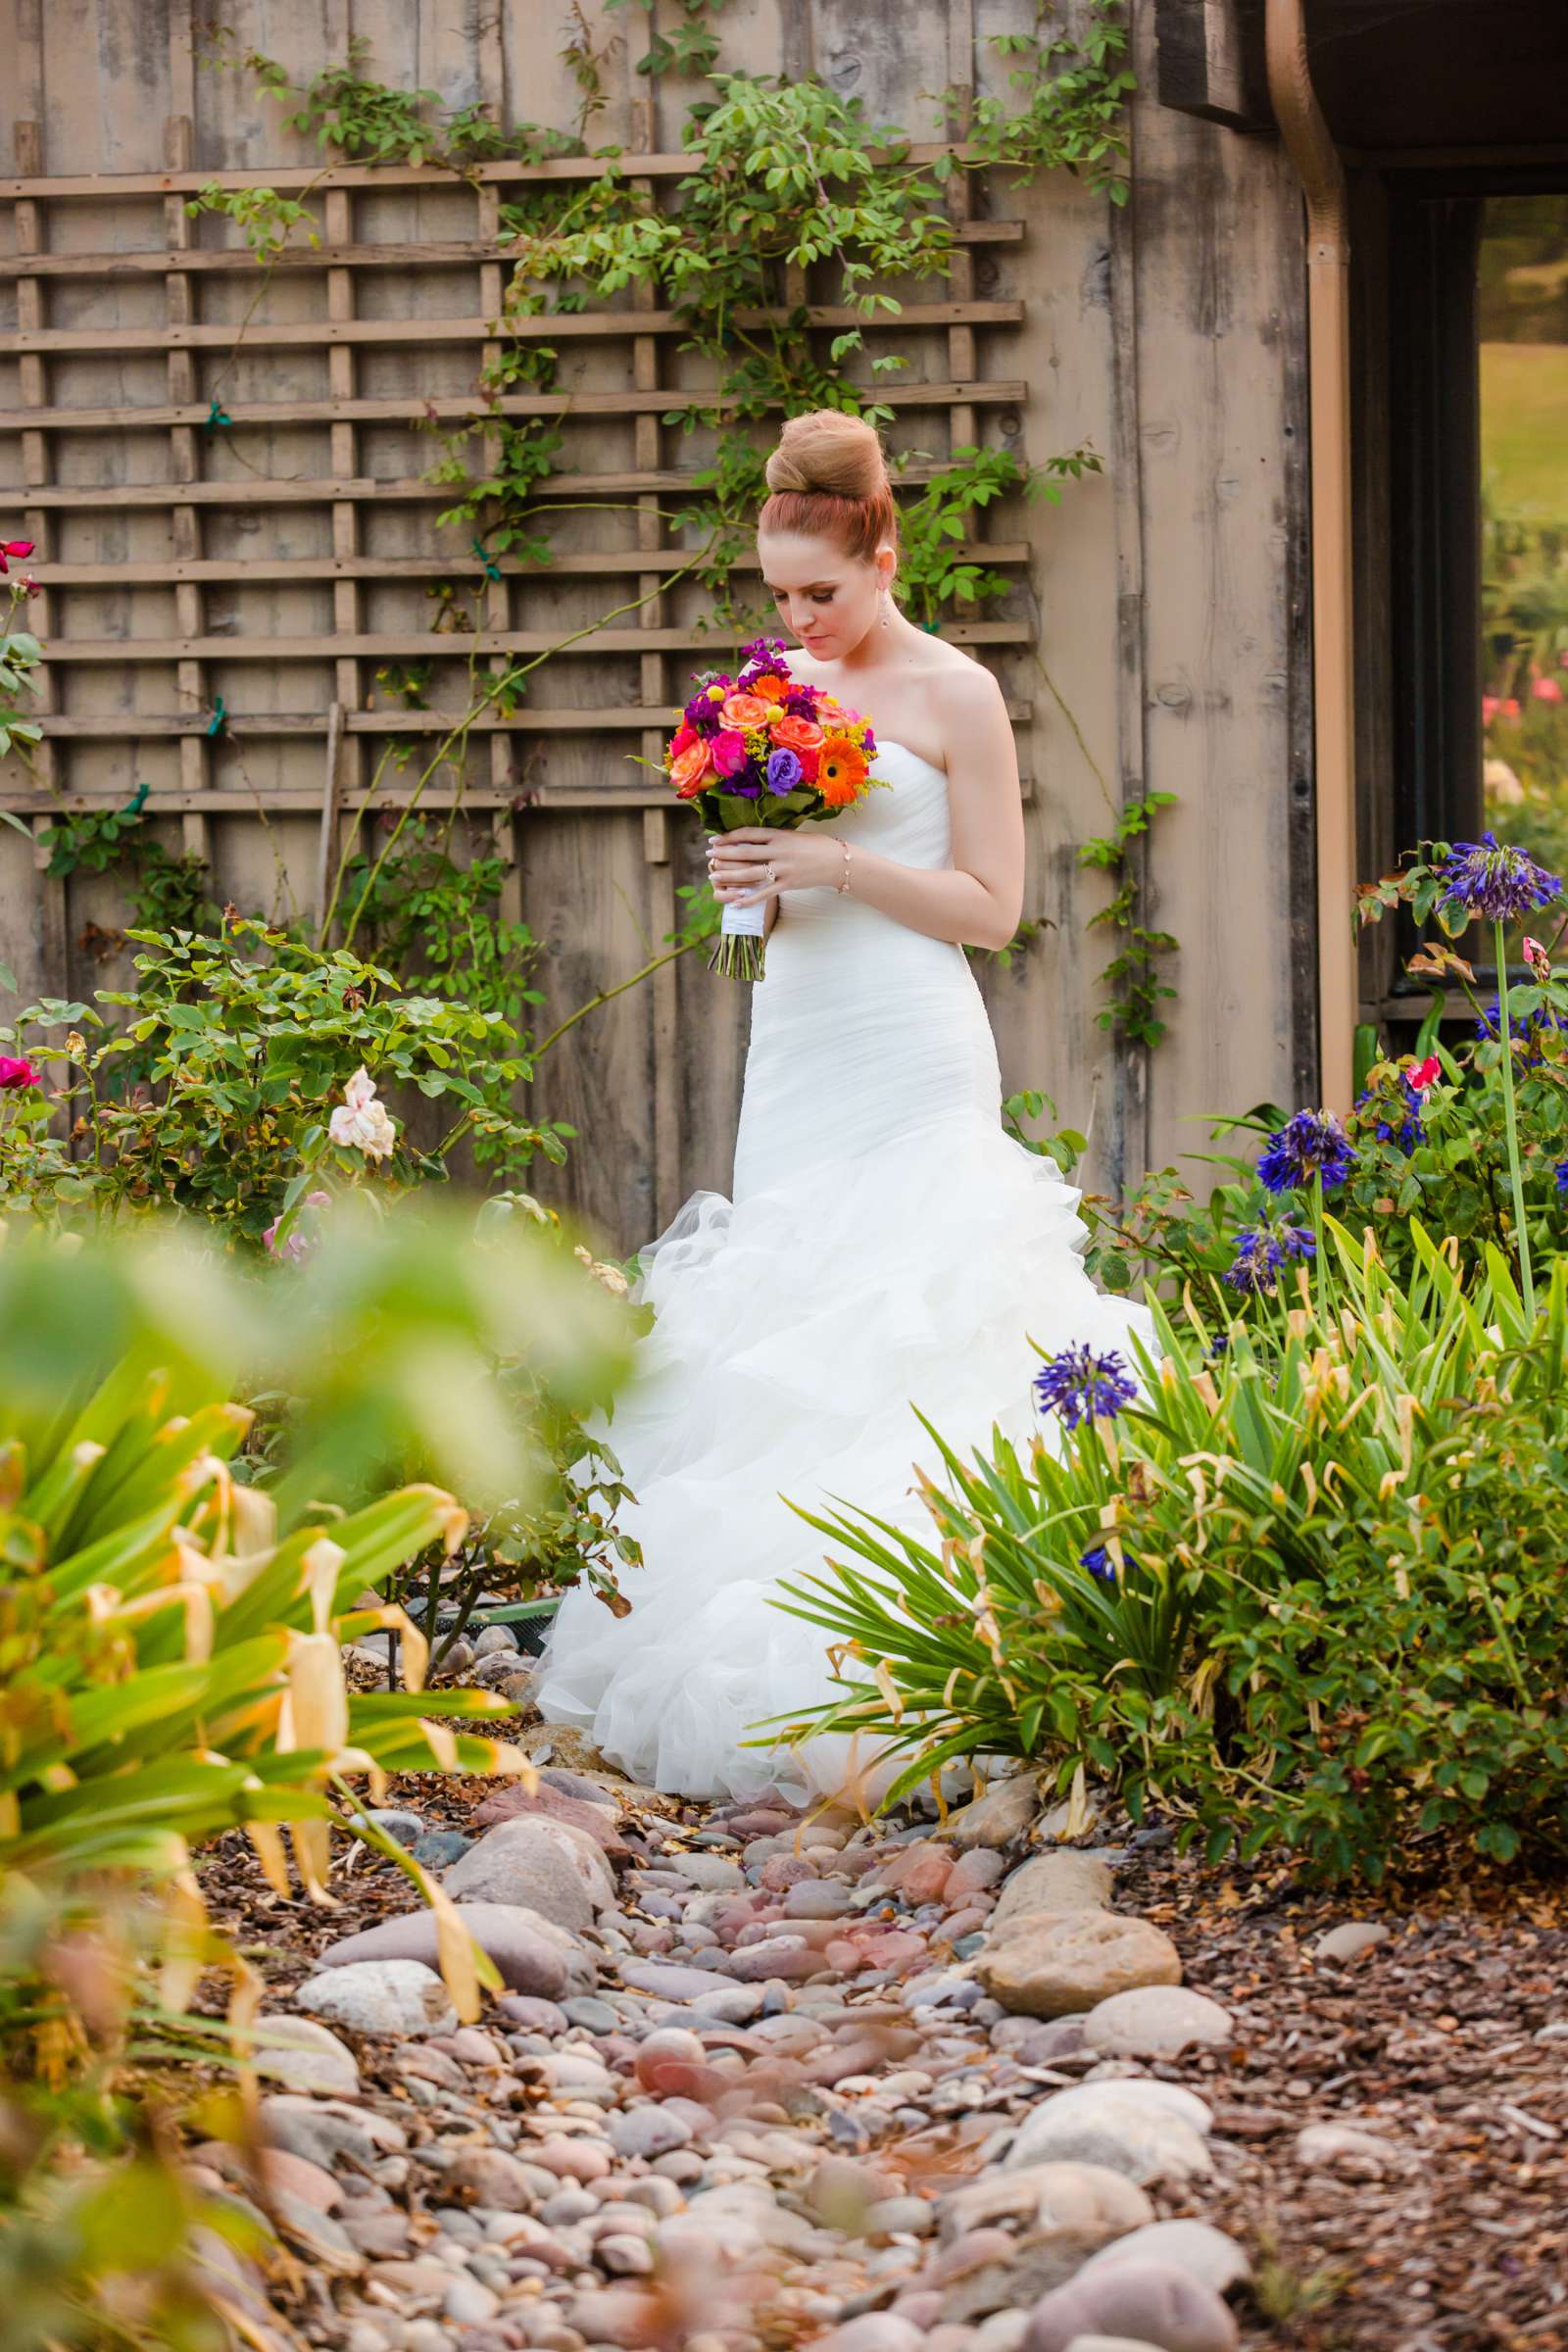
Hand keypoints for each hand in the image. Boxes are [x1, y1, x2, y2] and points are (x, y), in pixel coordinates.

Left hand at [706, 828, 841, 904]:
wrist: (836, 861)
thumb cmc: (814, 846)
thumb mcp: (792, 835)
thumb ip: (772, 837)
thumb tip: (750, 838)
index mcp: (778, 835)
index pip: (748, 834)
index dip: (729, 837)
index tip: (714, 840)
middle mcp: (779, 850)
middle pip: (745, 853)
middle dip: (724, 854)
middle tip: (708, 855)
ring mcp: (783, 868)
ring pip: (751, 872)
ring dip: (730, 875)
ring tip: (714, 875)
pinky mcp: (788, 884)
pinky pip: (765, 893)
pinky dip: (749, 898)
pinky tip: (736, 902)